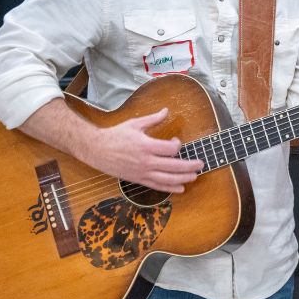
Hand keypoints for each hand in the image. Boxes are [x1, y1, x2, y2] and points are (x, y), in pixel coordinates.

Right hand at [83, 107, 199, 192]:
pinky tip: (180, 188)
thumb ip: (153, 119)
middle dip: (189, 166)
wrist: (97, 150)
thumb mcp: (135, 124)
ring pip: (167, 178)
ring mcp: (142, 172)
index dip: (178, 145)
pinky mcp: (138, 179)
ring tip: (195, 176)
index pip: (170, 149)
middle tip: (201, 164)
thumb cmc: (116, 135)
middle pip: (173, 166)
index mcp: (146, 145)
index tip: (176, 141)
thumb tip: (166, 110)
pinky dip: (170, 188)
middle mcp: (145, 161)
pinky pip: (157, 186)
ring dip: (183, 178)